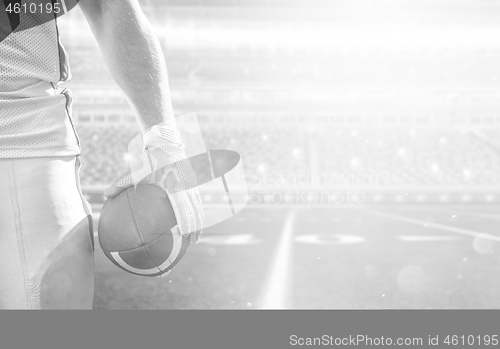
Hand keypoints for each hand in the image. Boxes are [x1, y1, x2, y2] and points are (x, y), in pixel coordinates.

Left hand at [104, 126, 203, 243]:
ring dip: (198, 220)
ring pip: (198, 206)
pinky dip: (194, 210)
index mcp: (175, 186)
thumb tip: (105, 194)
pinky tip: (189, 219)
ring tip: (195, 235)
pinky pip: (195, 200)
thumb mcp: (135, 170)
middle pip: (196, 209)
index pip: (185, 207)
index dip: (188, 223)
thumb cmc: (149, 158)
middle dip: (196, 227)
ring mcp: (191, 184)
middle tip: (193, 242)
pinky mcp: (191, 182)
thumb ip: (121, 183)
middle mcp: (186, 186)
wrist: (165, 142)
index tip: (187, 236)